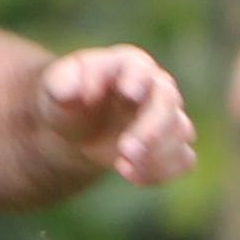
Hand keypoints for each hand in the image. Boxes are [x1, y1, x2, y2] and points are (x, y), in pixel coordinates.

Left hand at [39, 45, 196, 188]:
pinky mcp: (171, 146)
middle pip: (168, 102)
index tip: (128, 92)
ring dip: (155, 154)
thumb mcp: (55, 88)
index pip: (141, 68)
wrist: (79, 131)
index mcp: (129, 65)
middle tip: (126, 151)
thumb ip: (62, 83)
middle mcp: (156, 88)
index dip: (137, 79)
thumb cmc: (70, 101)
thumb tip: (78, 90)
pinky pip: (183, 160)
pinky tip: (131, 174)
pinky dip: (161, 172)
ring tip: (121, 164)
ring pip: (181, 133)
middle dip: (151, 129)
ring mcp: (168, 118)